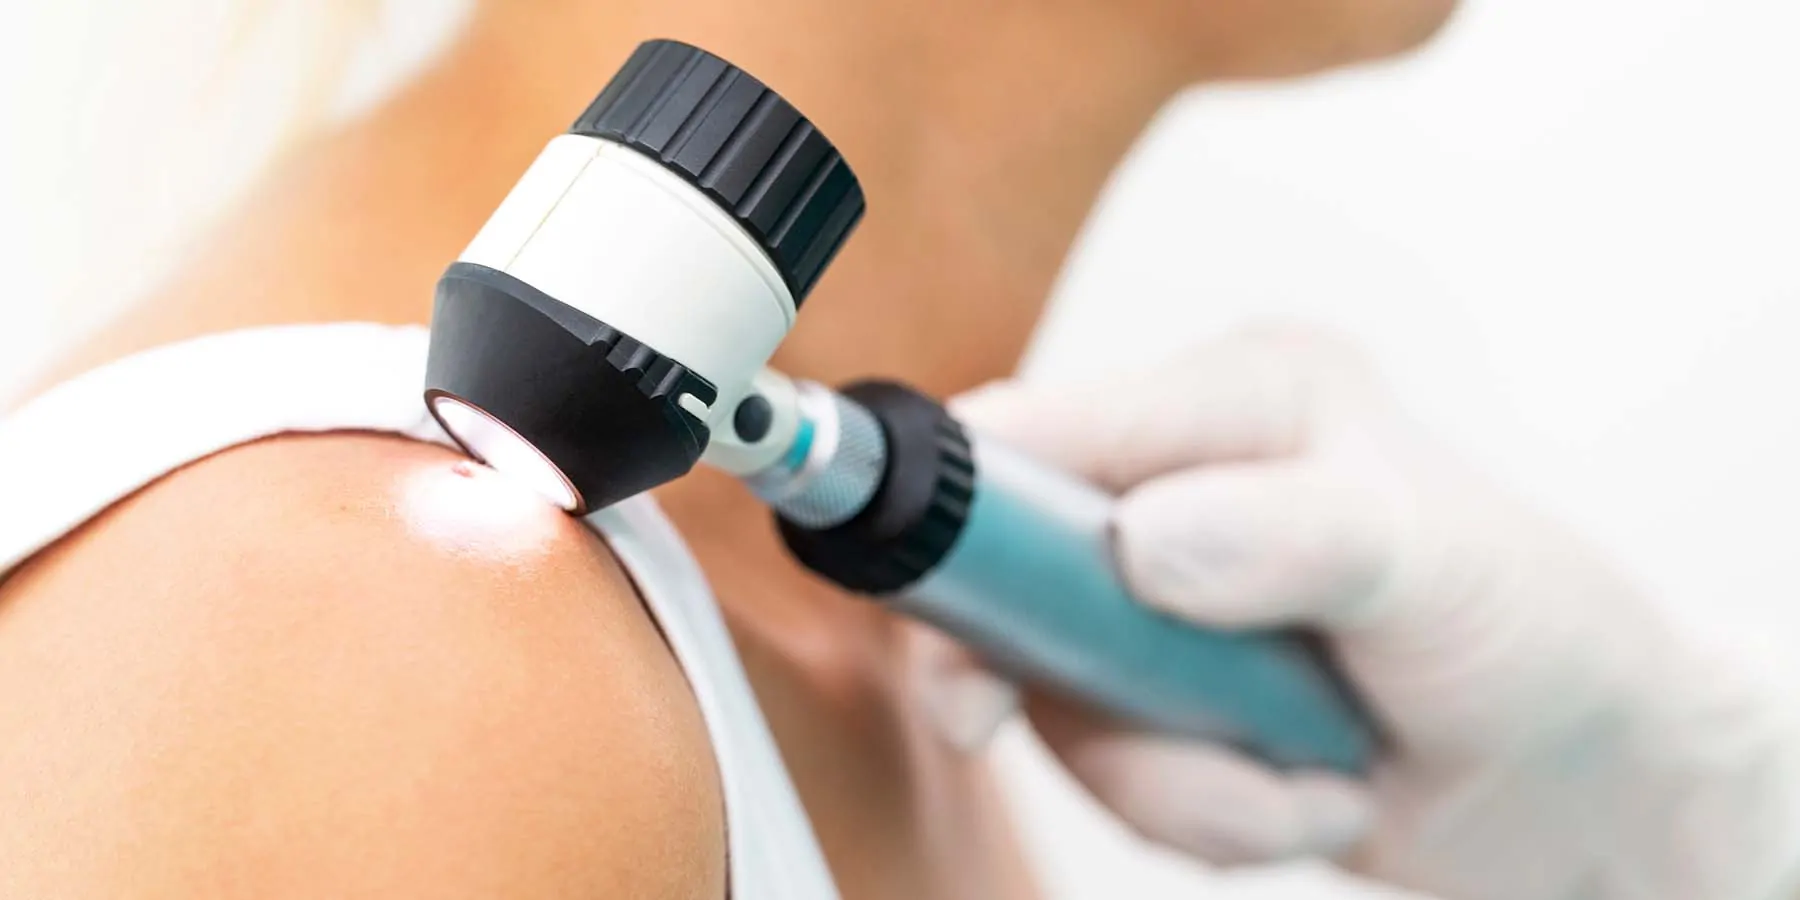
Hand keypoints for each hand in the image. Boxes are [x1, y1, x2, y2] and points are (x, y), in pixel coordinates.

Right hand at [951, 327, 1799, 899]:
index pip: (1039, 431)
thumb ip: (1294, 532)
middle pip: (1012, 587)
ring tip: (1312, 780)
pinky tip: (1304, 795)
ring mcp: (1163, 596)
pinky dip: (1205, 816)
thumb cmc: (1538, 632)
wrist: (1582, 779)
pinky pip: (1112, 775)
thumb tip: (1140, 542)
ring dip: (1183, 783)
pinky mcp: (1162, 692)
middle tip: (1176, 755)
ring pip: (1059, 706)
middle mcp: (1182, 483)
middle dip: (1094, 703)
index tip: (970, 653)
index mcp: (1237, 399)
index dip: (967, 526)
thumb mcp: (1435, 559)